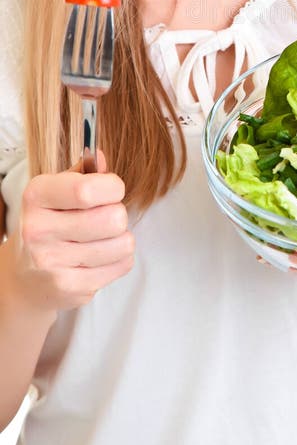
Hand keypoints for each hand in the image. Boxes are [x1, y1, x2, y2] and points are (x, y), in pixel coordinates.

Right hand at [14, 149, 133, 312]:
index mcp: (37, 196)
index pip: (88, 190)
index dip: (113, 187)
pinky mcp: (70, 288)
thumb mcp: (58, 191)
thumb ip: (84, 172)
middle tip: (105, 217)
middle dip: (118, 214)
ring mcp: (52, 263)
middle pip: (113, 218)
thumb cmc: (51, 222)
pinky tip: (100, 257)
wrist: (26, 277)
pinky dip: (119, 259)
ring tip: (102, 238)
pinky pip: (122, 264)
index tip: (111, 189)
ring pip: (123, 243)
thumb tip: (102, 156)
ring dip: (121, 238)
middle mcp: (39, 230)